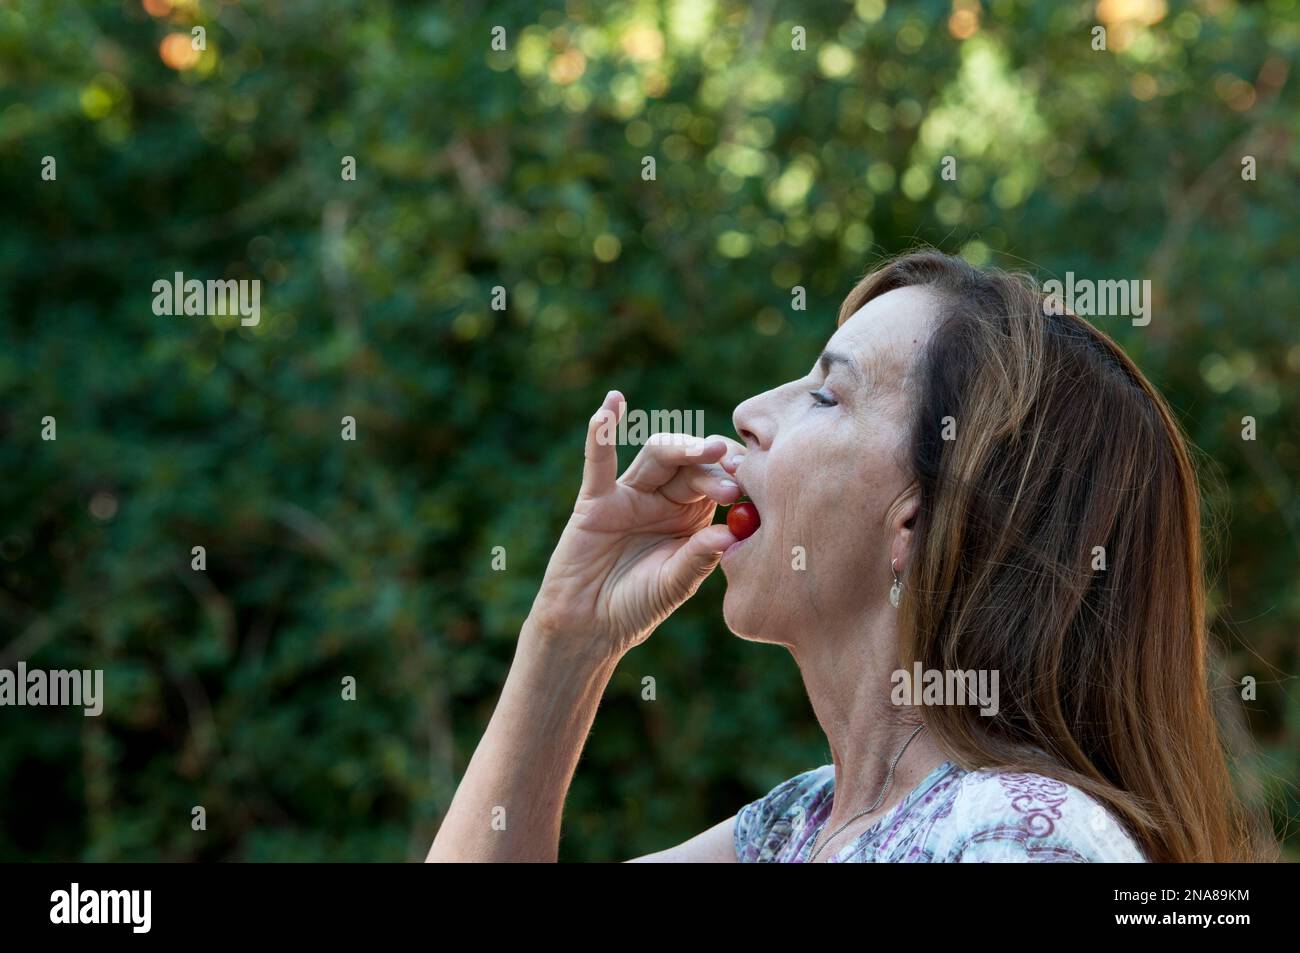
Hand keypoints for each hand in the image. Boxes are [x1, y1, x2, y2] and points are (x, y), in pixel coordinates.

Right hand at [525, 391, 744, 659]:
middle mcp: (665, 498)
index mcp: (693, 515)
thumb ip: (698, 559)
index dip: (733, 474)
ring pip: (658, 456)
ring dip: (681, 448)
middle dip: (711, 462)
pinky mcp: (597, 499)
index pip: (717, 480)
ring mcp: (631, 494)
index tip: (750, 480)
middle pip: (691, 463)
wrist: (590, 627)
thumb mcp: (674, 585)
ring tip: (705, 450)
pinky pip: (600, 461)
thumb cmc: (637, 606)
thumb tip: (729, 534)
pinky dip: (602, 432)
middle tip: (731, 465)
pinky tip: (612, 404)